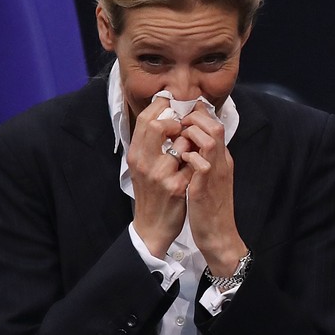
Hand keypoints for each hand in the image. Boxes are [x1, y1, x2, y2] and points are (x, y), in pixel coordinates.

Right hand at [128, 96, 189, 257]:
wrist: (152, 226)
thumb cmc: (151, 194)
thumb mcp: (143, 167)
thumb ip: (151, 144)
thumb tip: (167, 118)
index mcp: (135, 154)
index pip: (143, 119)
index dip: (162, 108)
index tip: (174, 109)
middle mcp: (143, 162)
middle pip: (156, 125)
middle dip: (175, 122)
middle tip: (184, 128)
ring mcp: (159, 175)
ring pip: (180, 144)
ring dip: (191, 143)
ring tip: (192, 150)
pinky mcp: (176, 187)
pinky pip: (193, 163)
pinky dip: (198, 162)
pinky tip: (197, 168)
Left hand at [175, 107, 246, 275]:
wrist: (218, 234)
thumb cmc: (209, 206)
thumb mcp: (210, 177)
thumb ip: (204, 158)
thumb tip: (188, 141)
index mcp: (222, 159)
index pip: (215, 125)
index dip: (197, 116)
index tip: (180, 117)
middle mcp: (222, 162)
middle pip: (215, 126)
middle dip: (194, 119)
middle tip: (176, 124)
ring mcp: (216, 174)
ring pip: (210, 139)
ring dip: (191, 135)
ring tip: (177, 140)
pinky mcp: (206, 187)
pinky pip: (201, 163)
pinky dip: (189, 157)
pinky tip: (179, 160)